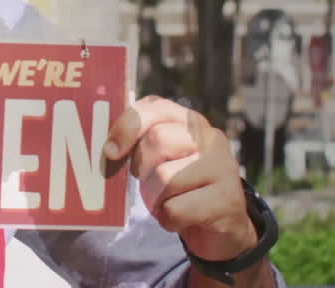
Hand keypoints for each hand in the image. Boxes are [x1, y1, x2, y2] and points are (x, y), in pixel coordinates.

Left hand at [104, 96, 258, 262]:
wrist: (221, 227)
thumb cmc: (179, 188)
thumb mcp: (159, 159)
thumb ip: (137, 143)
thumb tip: (107, 148)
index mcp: (190, 121)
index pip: (153, 107)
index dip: (126, 127)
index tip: (111, 151)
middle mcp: (210, 138)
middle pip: (157, 140)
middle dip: (142, 168)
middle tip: (150, 182)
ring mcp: (223, 167)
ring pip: (165, 178)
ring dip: (154, 198)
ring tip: (168, 201)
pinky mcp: (227, 200)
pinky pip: (175, 209)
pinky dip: (168, 219)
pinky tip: (182, 218)